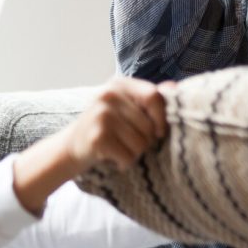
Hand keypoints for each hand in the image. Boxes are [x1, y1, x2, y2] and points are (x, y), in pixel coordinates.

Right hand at [11, 77, 170, 214]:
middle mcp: (108, 95)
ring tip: (121, 148)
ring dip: (135, 153)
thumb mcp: (127, 107)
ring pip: (141, 144)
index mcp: (120, 84)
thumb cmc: (108, 127)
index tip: (158, 132)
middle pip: (149, 126)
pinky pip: (128, 156)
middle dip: (147, 142)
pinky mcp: (97, 137)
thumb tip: (175, 87)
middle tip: (131, 143)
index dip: (162, 118)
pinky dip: (125, 163)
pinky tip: (113, 157)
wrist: (71, 146)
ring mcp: (101, 115)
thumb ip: (150, 98)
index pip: (154, 96)